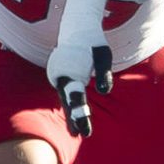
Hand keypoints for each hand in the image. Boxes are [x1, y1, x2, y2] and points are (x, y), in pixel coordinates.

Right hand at [46, 0, 112, 136]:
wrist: (77, 27)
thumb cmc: (93, 42)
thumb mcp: (103, 55)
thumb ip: (103, 73)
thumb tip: (105, 91)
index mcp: (70, 73)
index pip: (76, 100)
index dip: (80, 117)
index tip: (85, 133)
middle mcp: (61, 76)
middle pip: (68, 101)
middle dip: (74, 119)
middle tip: (79, 135)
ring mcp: (59, 75)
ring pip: (65, 98)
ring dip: (70, 114)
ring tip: (75, 132)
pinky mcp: (61, 75)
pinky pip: (65, 92)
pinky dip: (69, 103)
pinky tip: (73, 114)